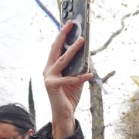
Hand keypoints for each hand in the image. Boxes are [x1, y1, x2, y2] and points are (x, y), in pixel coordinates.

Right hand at [43, 22, 92, 138]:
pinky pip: (70, 79)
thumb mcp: (75, 78)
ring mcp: (48, 77)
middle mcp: (47, 70)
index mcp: (51, 66)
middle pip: (56, 49)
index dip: (61, 35)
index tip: (68, 24)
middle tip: (71, 24)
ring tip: (82, 40)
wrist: (64, 114)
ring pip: (62, 60)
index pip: (55, 48)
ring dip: (73, 49)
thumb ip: (78, 67)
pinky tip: (90, 74)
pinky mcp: (53, 86)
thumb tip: (86, 54)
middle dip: (63, 35)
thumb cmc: (69, 95)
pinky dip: (81, 77)